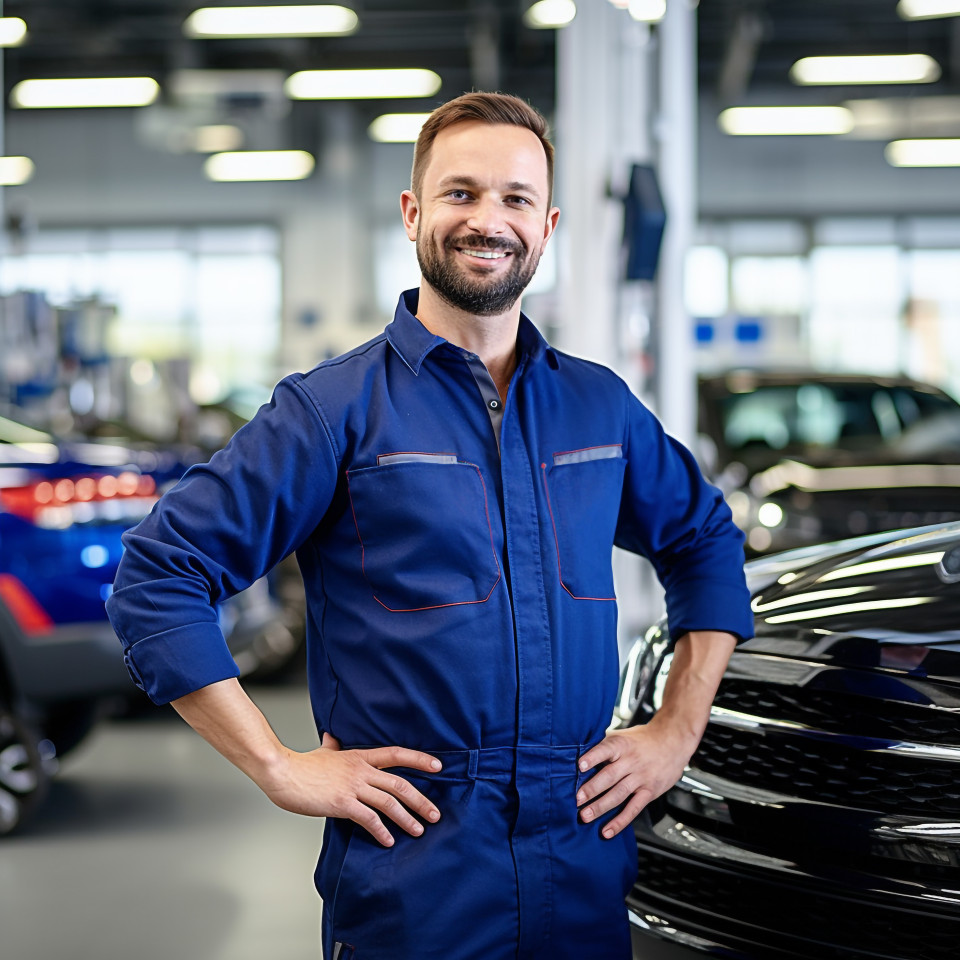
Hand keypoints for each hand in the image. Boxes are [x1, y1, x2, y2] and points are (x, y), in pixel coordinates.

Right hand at [260, 732, 442, 847]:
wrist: (283, 773)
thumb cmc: (302, 765)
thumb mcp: (323, 751)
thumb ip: (332, 745)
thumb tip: (332, 736)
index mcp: (359, 756)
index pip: (396, 754)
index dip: (419, 759)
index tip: (438, 766)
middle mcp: (361, 770)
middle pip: (399, 783)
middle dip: (420, 800)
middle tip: (434, 814)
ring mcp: (352, 786)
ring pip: (388, 802)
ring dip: (406, 818)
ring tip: (418, 830)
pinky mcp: (342, 803)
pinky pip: (368, 818)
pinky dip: (381, 830)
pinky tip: (388, 840)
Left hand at [575, 722, 693, 838]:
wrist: (672, 741)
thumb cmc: (643, 739)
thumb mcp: (623, 735)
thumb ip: (604, 744)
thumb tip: (579, 752)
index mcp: (622, 744)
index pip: (606, 749)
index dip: (593, 757)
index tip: (580, 766)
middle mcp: (631, 761)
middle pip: (610, 776)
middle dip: (592, 789)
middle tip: (577, 799)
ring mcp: (641, 777)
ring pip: (619, 794)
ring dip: (601, 806)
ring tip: (585, 816)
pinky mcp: (649, 791)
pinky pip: (633, 808)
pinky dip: (620, 821)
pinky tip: (608, 830)